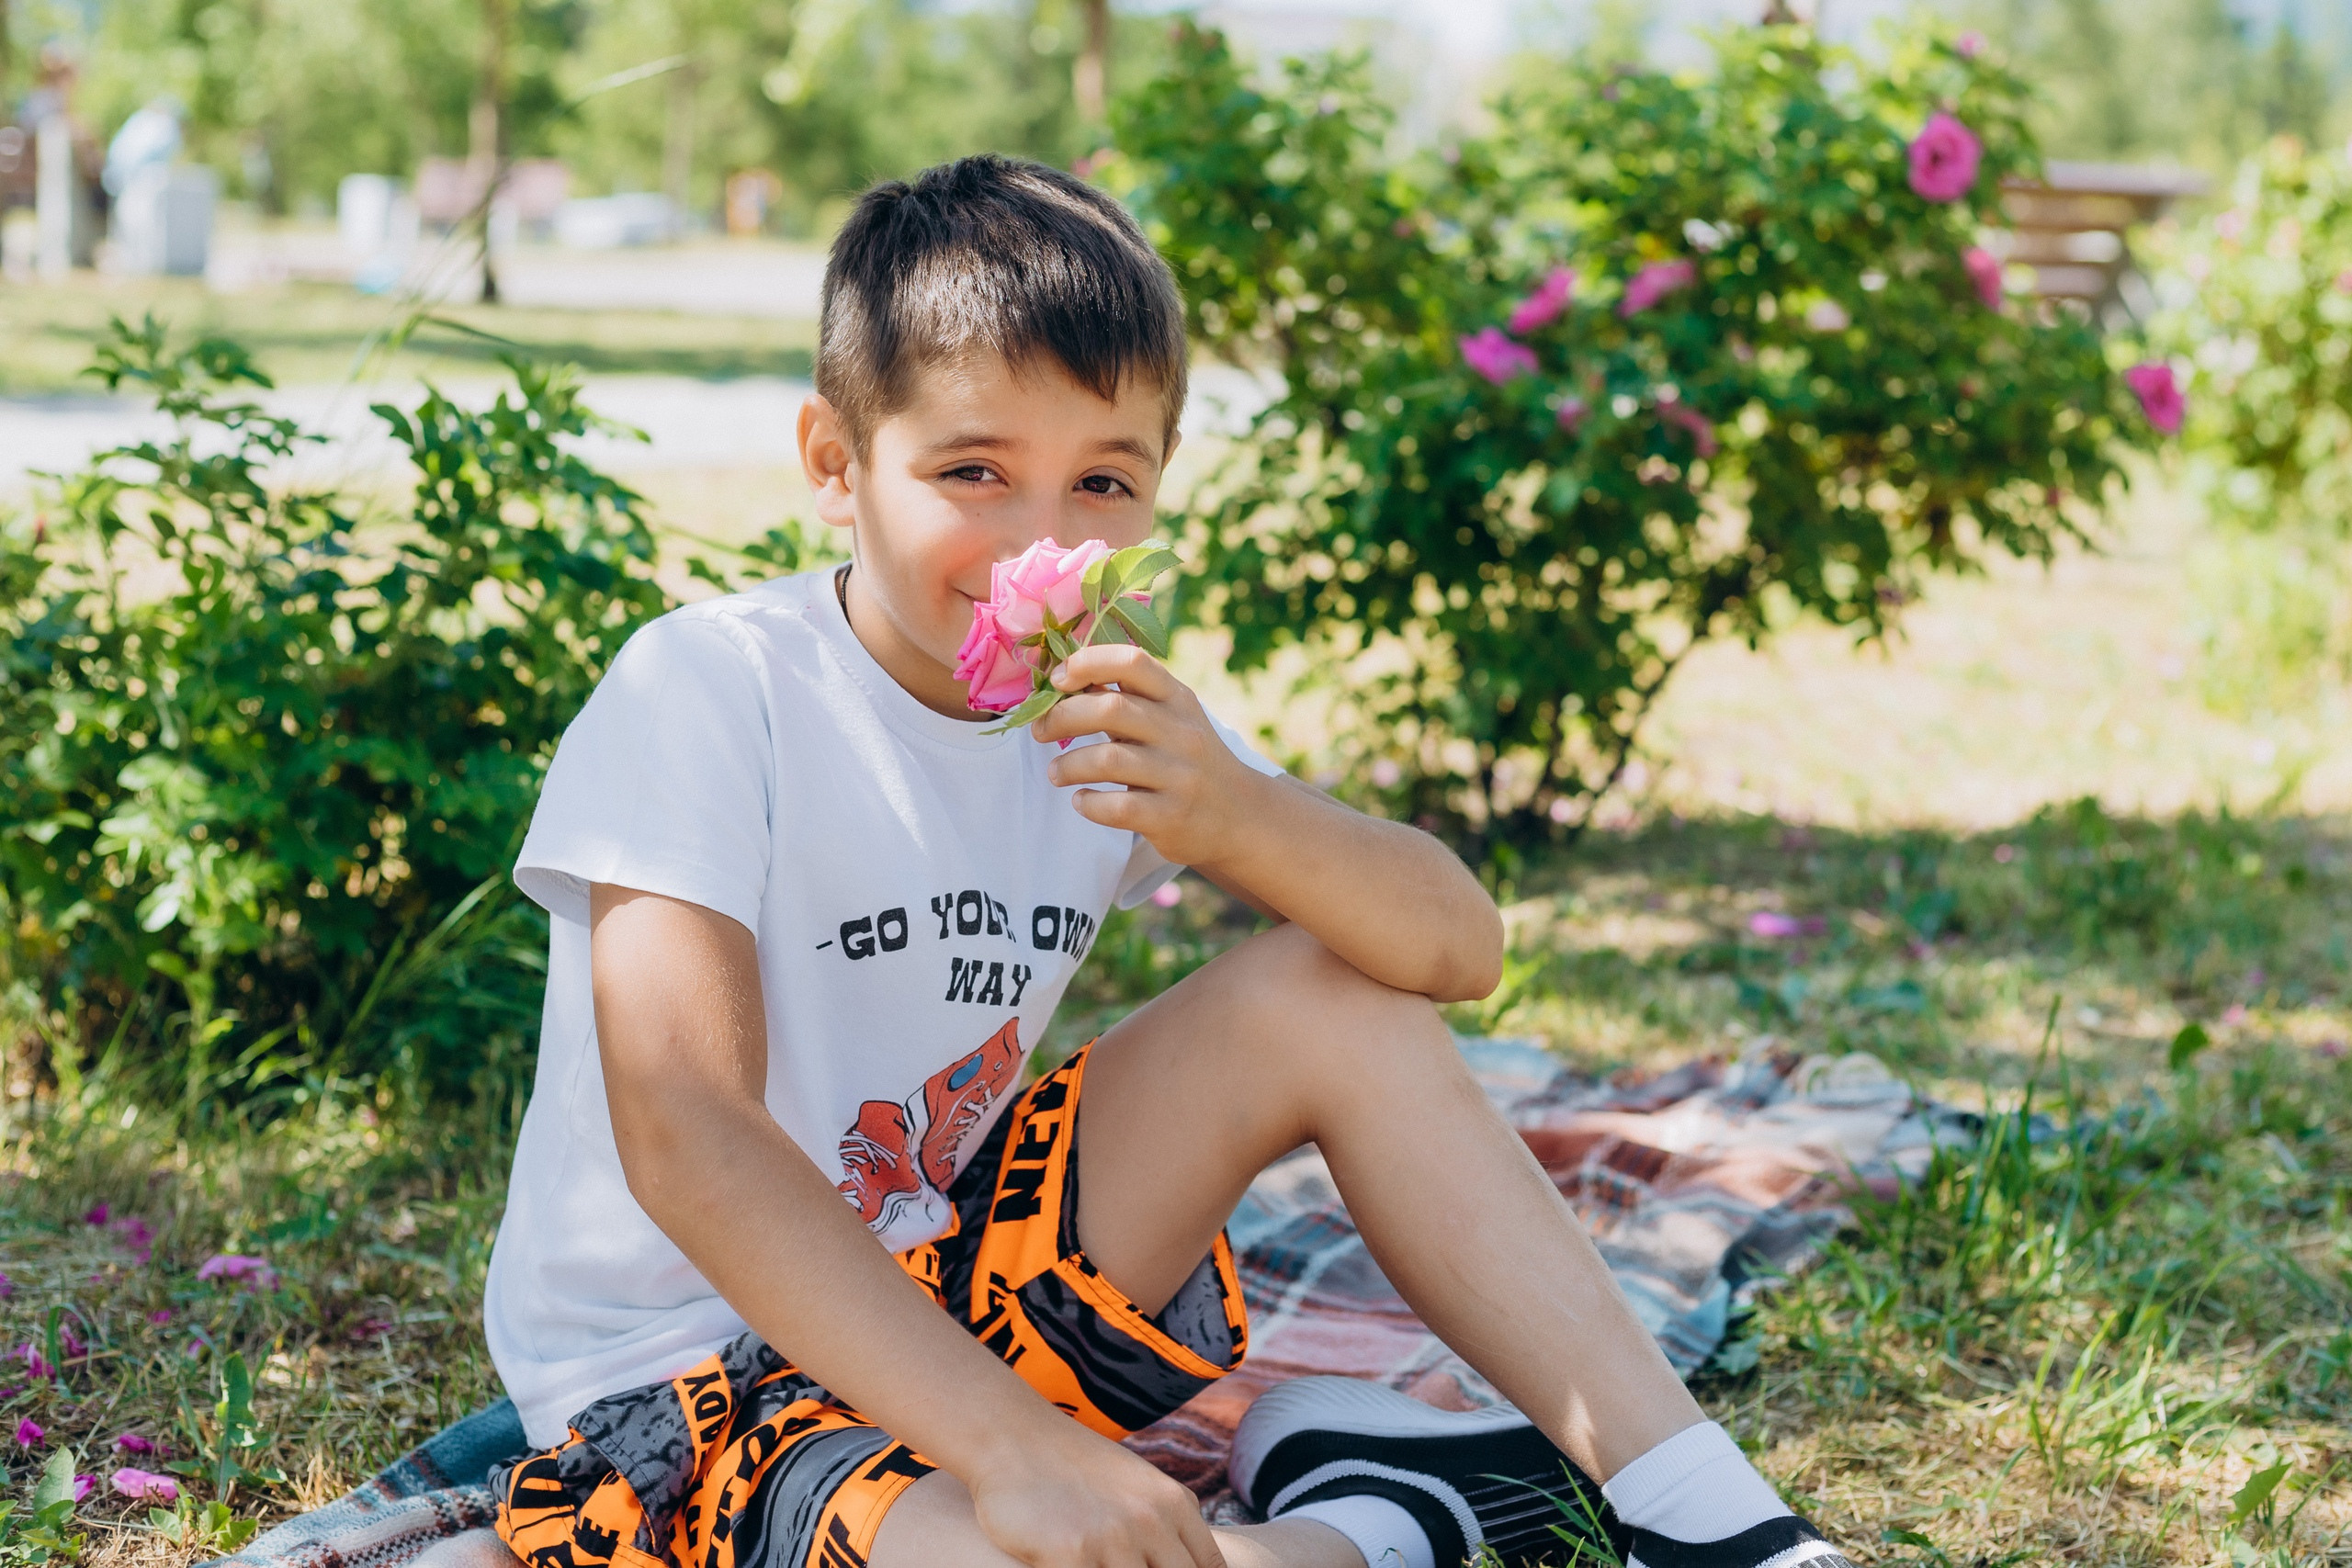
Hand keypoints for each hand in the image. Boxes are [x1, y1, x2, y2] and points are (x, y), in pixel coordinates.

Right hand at [967, 1421, 1226, 1567]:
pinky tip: (1062, 1567)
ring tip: (1095, 1563)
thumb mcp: (1136, 1482)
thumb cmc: (1071, 1466)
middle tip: (1121, 1566)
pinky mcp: (1071, 1553)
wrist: (1012, 1436)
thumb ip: (1166, 1519)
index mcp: (1173, 1504)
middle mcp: (1151, 1521)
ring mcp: (1112, 1538)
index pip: (1207, 1567)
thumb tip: (1193, 1562)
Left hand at [1029, 644, 1262, 869]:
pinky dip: (1089, 803)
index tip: (1058, 680)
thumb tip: (1064, 678)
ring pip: (1108, 760)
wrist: (1242, 817)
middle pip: (1110, 709)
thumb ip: (1128, 699)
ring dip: (1068, 766)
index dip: (1087, 663)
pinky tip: (1082, 801)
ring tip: (1056, 773)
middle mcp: (1182, 732)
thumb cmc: (1189, 761)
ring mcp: (1179, 776)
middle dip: (1061, 717)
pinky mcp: (1172, 816)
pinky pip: (1118, 807)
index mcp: (1178, 699)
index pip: (1132, 662)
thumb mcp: (1172, 720)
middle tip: (1039, 732)